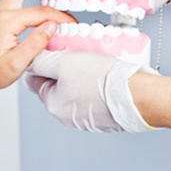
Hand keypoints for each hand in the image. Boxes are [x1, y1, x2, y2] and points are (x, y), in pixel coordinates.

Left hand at [25, 51, 157, 132]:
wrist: (137, 96)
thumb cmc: (102, 80)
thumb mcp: (64, 63)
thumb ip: (43, 61)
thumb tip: (32, 60)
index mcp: (52, 104)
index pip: (35, 79)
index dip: (42, 61)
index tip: (53, 51)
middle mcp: (66, 116)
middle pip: (55, 85)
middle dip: (62, 69)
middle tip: (75, 54)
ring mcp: (85, 119)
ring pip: (74, 90)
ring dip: (79, 77)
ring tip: (92, 63)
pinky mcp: (102, 117)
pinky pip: (92, 97)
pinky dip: (95, 85)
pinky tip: (104, 75)